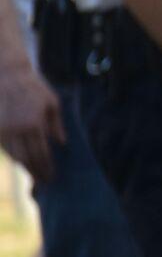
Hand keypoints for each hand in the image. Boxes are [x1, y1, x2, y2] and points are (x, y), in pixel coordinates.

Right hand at [0, 60, 64, 182]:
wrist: (7, 75)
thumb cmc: (34, 88)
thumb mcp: (52, 102)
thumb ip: (56, 124)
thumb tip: (61, 143)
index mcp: (35, 123)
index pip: (42, 153)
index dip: (46, 167)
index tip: (51, 177)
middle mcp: (18, 129)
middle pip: (27, 158)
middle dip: (35, 172)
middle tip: (42, 181)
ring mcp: (4, 129)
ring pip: (13, 155)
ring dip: (24, 166)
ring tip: (33, 173)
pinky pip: (5, 148)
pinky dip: (13, 157)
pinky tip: (21, 161)